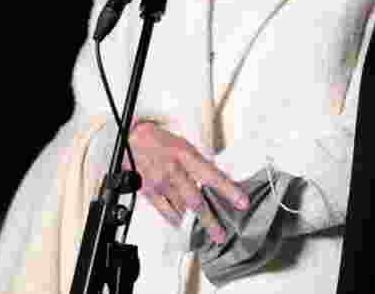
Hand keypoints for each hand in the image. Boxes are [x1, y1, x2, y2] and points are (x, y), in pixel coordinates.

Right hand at [126, 122, 248, 243]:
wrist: (132, 139)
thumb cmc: (160, 141)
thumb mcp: (185, 146)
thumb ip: (200, 164)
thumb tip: (218, 179)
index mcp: (187, 155)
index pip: (213, 176)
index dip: (229, 191)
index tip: (241, 202)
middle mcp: (175, 170)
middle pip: (196, 201)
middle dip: (210, 220)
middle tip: (220, 234)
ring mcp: (161, 183)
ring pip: (181, 209)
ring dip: (193, 223)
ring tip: (204, 234)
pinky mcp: (149, 192)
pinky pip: (165, 211)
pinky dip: (175, 220)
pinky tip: (183, 226)